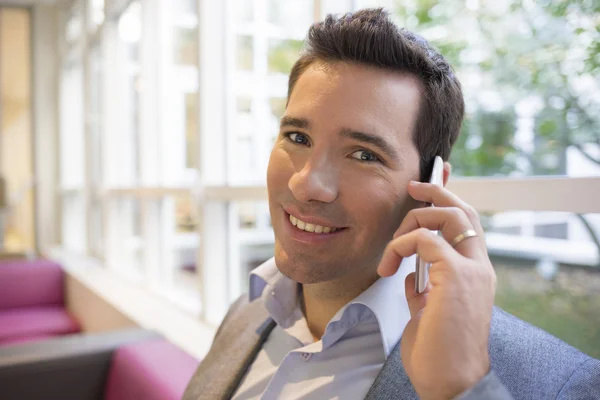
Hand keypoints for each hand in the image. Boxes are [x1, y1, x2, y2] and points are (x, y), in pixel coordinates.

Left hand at [377, 180, 495, 399]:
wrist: (451, 381)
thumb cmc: (438, 353)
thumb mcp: (427, 313)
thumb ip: (423, 290)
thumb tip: (409, 277)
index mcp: (474, 274)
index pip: (467, 225)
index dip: (449, 201)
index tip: (426, 189)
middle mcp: (479, 267)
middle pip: (463, 210)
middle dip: (437, 190)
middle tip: (412, 185)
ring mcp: (471, 270)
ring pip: (447, 216)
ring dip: (412, 222)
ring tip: (391, 251)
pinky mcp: (455, 276)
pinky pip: (424, 239)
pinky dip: (401, 245)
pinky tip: (389, 267)